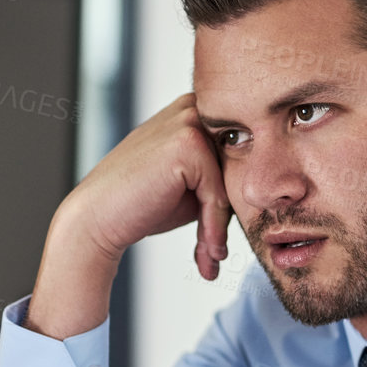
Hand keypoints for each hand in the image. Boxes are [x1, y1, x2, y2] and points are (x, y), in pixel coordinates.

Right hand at [64, 92, 232, 281]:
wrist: (98, 218)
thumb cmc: (142, 205)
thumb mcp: (192, 186)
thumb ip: (223, 177)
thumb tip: (269, 190)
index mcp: (194, 112)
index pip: (240, 154)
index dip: (235, 197)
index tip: (225, 241)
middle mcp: (193, 108)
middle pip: (239, 166)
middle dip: (230, 214)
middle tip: (216, 255)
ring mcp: (190, 121)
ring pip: (230, 182)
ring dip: (221, 226)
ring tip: (210, 258)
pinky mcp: (188, 143)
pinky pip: (218, 194)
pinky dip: (214, 227)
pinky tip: (206, 252)